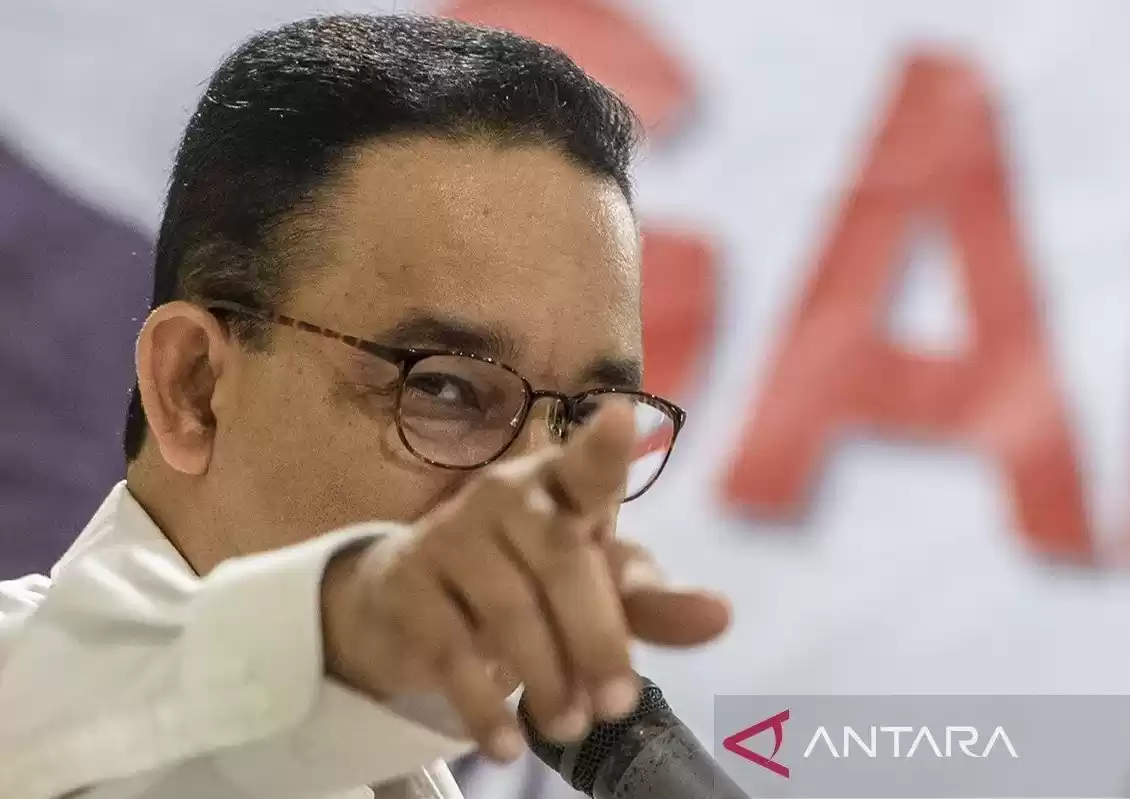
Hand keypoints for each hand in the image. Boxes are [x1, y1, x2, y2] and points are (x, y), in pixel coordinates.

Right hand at [320, 402, 730, 761]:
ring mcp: (450, 534)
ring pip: (508, 609)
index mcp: (561, 485)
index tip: (620, 419)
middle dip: (597, 638)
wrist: (414, 601)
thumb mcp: (596, 589)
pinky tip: (506, 744)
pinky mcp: (407, 583)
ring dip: (547, 677)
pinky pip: (451, 649)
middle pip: (561, 560)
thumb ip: (654, 604)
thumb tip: (722, 616)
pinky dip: (482, 705)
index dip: (601, 448)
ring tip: (571, 726)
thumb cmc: (528, 582)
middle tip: (618, 704)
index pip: (586, 466)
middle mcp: (504, 496)